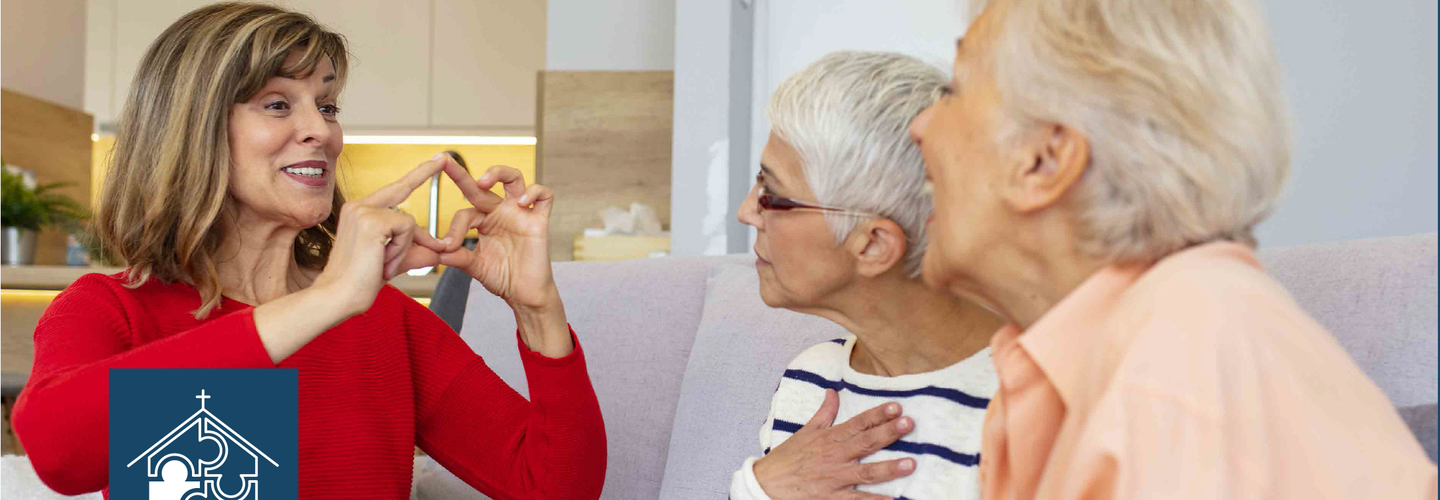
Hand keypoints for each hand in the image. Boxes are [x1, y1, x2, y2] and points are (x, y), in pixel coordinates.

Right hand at [312, 154, 459, 315]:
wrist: (338, 296)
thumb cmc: (360, 282)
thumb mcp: (393, 261)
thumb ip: (416, 251)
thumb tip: (440, 249)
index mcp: (359, 211)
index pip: (393, 191)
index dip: (414, 177)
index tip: (432, 161)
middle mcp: (359, 205)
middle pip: (402, 187)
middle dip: (424, 171)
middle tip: (444, 157)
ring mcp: (364, 210)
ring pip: (409, 222)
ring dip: (405, 248)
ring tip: (384, 264)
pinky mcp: (372, 220)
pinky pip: (407, 230)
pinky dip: (402, 250)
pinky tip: (384, 261)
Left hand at [435, 157, 571, 355]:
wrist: (525, 295)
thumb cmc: (502, 278)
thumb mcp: (473, 266)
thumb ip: (457, 256)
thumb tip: (436, 250)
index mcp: (484, 221)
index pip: (465, 213)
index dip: (454, 228)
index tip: (446, 246)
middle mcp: (501, 212)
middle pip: (483, 185)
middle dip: (461, 173)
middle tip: (444, 161)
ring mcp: (521, 213)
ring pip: (514, 178)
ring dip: (499, 172)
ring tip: (483, 180)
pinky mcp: (539, 221)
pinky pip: (544, 196)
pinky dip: (534, 192)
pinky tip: (521, 201)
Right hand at [753, 390, 916, 499]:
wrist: (767, 483)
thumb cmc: (789, 457)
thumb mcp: (806, 431)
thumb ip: (824, 412)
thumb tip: (833, 392)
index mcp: (830, 438)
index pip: (858, 422)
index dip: (877, 415)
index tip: (897, 407)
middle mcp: (835, 456)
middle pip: (866, 443)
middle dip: (888, 433)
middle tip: (909, 424)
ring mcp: (835, 478)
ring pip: (866, 472)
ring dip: (889, 468)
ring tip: (911, 463)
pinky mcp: (832, 497)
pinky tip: (892, 499)